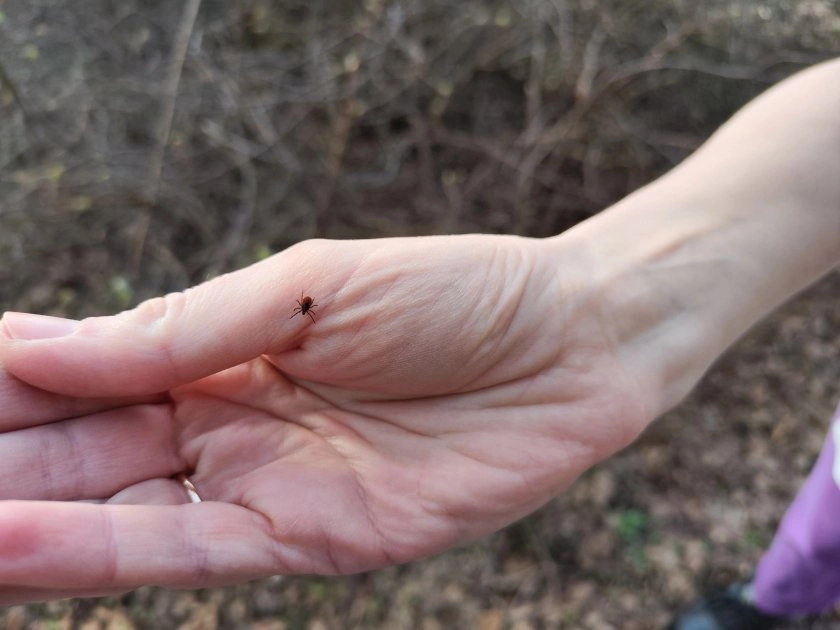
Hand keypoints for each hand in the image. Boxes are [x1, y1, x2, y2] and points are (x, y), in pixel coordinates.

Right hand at [0, 234, 651, 602]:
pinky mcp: (319, 540)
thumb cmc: (456, 292)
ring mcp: (272, 485)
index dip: (12, 379)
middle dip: (1, 458)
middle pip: (88, 450)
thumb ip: (187, 327)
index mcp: (227, 350)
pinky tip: (13, 543)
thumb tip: (47, 345)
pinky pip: (192, 553)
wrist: (574, 342)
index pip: (89, 371)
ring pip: (120, 513)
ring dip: (23, 518)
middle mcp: (234, 423)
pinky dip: (99, 556)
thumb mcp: (313, 286)